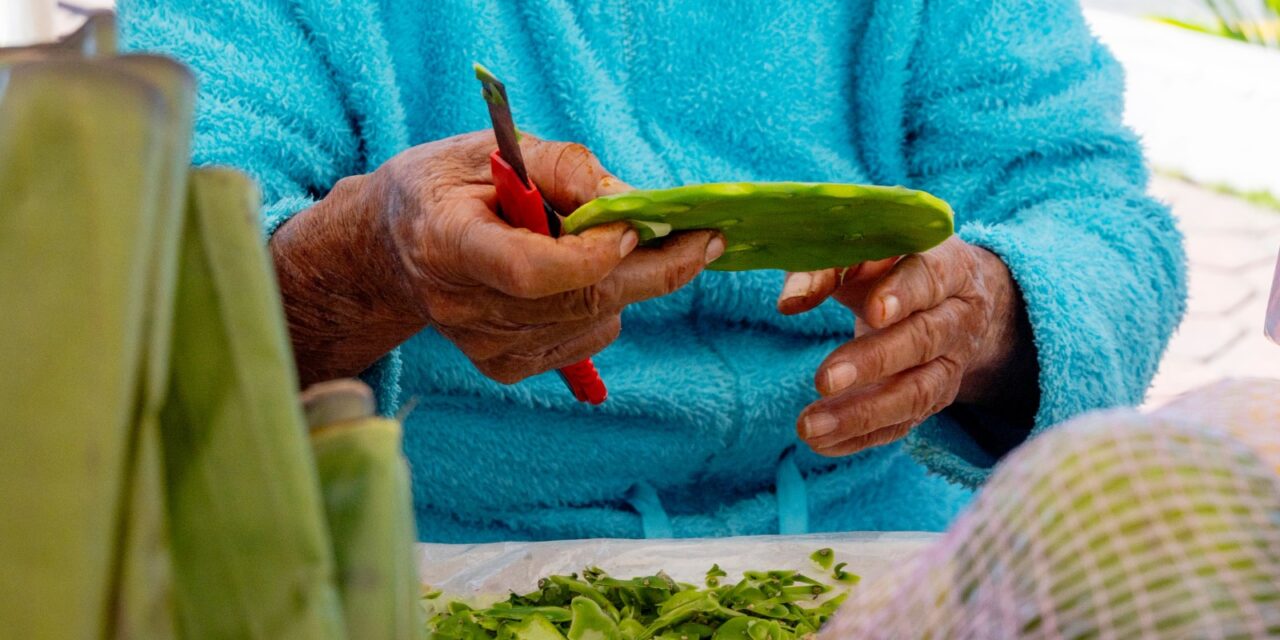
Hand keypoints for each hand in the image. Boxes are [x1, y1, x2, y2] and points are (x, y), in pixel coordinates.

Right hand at [272, 131, 723, 386]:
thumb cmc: (453, 184)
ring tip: (607, 242)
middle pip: (578, 302)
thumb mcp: (500, 149)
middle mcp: (458, 306)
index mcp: (446, 242)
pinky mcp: (502, 367)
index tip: (635, 225)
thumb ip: (568, 169)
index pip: (531, 272)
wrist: (394, 245)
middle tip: (705, 239)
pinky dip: (604, 306)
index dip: (592, 256)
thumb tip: (637, 204)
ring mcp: (480, 346)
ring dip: (627, 282)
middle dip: (653, 270)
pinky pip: (586, 341)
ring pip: (593, 322)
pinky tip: (579, 276)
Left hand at [776, 237, 1036, 455]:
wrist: (953, 295)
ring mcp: (952, 363)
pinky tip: (821, 444)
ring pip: (917, 393)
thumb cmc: (894, 266)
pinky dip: (861, 436)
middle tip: (824, 380)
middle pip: (923, 340)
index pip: (930, 277)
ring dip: (862, 414)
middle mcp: (958, 315)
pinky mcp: (937, 397)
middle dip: (875, 362)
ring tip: (809, 427)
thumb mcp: (866, 252)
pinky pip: (904, 423)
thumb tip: (790, 302)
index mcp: (946, 265)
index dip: (904, 294)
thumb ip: (825, 267)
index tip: (874, 312)